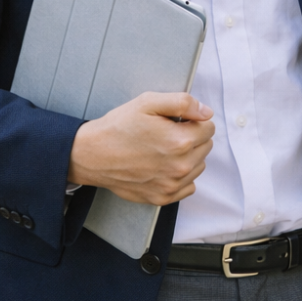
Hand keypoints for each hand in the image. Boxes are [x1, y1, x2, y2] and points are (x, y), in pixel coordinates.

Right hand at [67, 92, 215, 205]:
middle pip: (206, 146)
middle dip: (192, 137)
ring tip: (163, 150)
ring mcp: (172, 185)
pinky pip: (188, 186)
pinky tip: (163, 166)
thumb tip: (206, 112)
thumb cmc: (118, 127)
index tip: (178, 121)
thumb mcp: (148, 102)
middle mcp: (180, 166)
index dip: (194, 121)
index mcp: (181, 141)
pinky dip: (180, 176)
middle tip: (167, 134)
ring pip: (199, 166)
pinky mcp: (163, 198)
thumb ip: (183, 103)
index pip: (209, 128)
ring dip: (188, 157)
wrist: (91, 155)